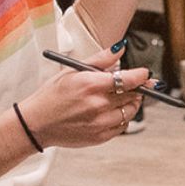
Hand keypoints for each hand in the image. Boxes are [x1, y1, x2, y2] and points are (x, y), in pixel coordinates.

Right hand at [20, 49, 151, 148]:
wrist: (38, 122)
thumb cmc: (53, 95)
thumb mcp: (73, 70)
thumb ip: (100, 59)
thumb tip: (120, 48)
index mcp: (91, 84)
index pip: (127, 80)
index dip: (141, 76)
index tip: (145, 74)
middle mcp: (97, 105)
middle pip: (132, 95)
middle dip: (139, 88)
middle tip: (138, 84)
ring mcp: (100, 123)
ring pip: (130, 111)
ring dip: (132, 103)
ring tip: (123, 97)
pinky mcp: (100, 137)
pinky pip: (122, 126)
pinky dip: (123, 117)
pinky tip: (113, 111)